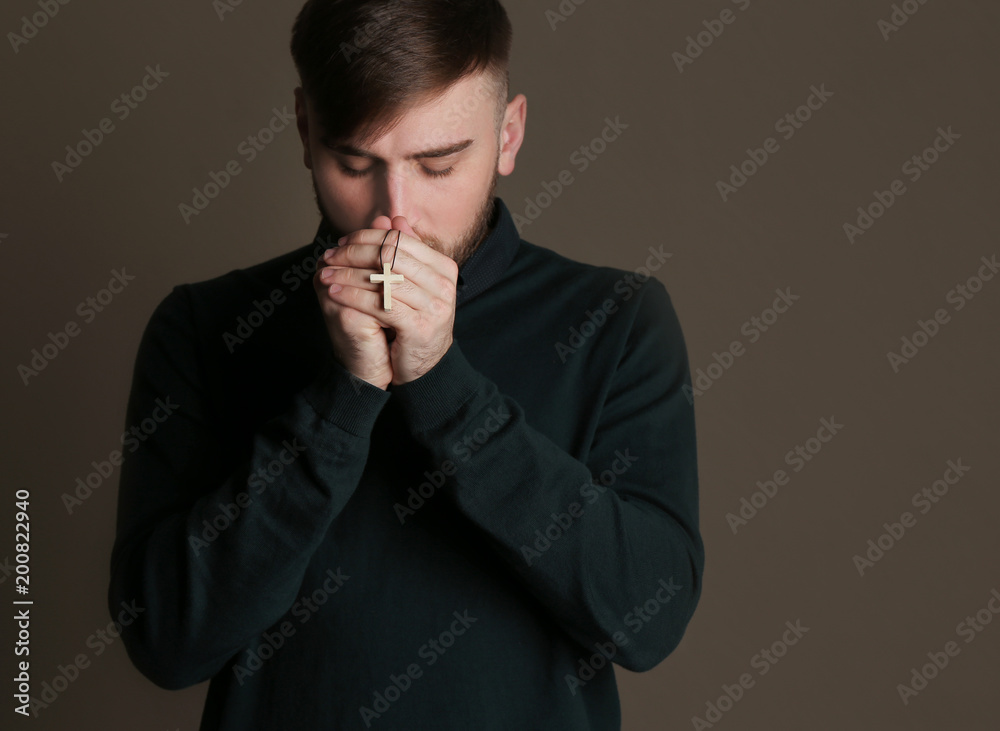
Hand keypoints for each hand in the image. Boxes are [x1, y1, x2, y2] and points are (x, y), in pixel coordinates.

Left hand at [318, 215, 458, 386]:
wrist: (424, 366)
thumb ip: (403, 252)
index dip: (368, 238)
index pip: (401, 241)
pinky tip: (334, 291)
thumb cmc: (413, 322)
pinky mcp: (419, 328)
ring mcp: (435, 307)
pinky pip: (379, 304)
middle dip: (354, 253)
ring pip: (383, 280)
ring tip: (325, 273)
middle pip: (391, 257)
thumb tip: (390, 218)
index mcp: (445, 268)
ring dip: (348, 274)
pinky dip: (352, 295)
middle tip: (329, 255)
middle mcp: (444, 285)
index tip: (343, 242)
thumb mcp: (410, 284)